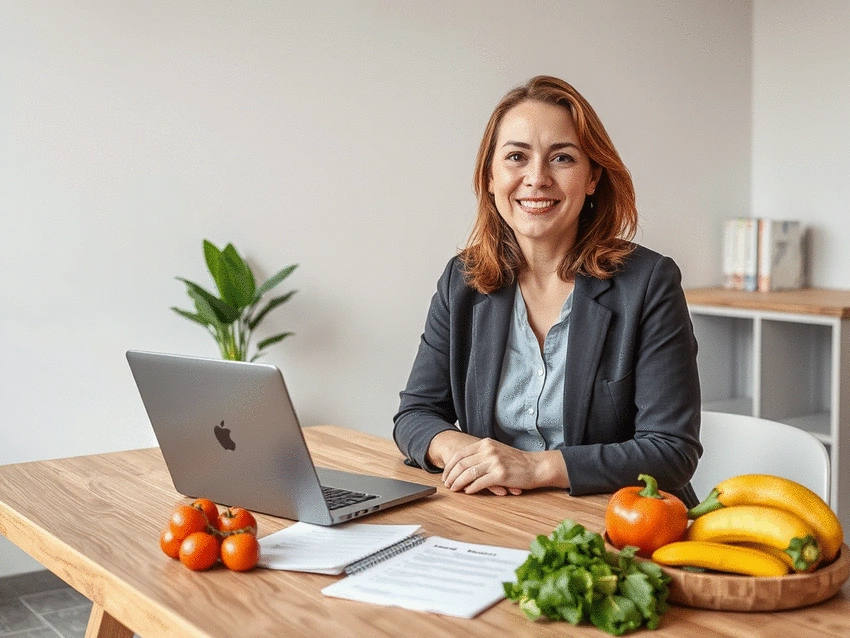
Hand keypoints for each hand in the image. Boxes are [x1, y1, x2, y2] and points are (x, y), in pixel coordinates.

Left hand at [442, 437, 567, 493]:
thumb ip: (481, 454)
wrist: (535, 466)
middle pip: (461, 464)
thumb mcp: (497, 451)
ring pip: (468, 473)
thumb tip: (464, 465)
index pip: (460, 454)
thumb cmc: (516, 461)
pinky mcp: (500, 474)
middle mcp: (488, 450)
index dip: (450, 466)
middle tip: (447, 484)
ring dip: (458, 483)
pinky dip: (471, 488)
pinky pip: (480, 482)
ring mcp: (494, 462)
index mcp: (485, 443)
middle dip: (451, 476)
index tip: (446, 475)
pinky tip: (468, 492)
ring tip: (454, 489)